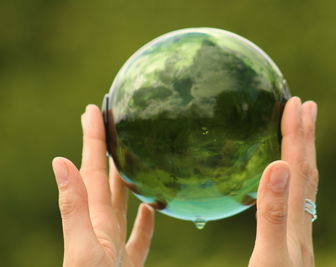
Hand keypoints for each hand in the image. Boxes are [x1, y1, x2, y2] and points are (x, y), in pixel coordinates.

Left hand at [52, 105, 153, 266]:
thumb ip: (73, 209)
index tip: (93, 109)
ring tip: (132, 156)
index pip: (92, 168)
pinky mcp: (127, 261)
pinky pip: (138, 235)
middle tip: (113, 123)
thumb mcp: (83, 249)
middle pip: (105, 178)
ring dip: (125, 177)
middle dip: (107, 148)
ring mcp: (114, 243)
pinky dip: (144, 219)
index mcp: (94, 217)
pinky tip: (151, 208)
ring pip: (121, 202)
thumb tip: (60, 161)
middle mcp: (102, 225)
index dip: (92, 138)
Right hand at [249, 97, 317, 266]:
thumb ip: (273, 213)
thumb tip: (278, 165)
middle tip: (305, 105)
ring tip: (297, 134)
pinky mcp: (289, 241)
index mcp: (295, 220)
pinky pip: (293, 200)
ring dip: (302, 154)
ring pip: (303, 185)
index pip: (298, 168)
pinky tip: (279, 181)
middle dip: (306, 135)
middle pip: (307, 170)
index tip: (297, 103)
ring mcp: (296, 232)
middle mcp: (301, 221)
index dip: (298, 134)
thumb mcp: (270, 257)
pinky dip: (290, 180)